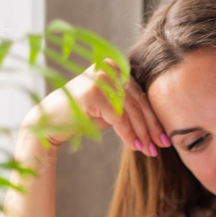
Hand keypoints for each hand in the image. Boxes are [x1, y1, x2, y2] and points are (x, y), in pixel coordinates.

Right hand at [21, 59, 166, 154]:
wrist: (50, 122)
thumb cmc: (83, 115)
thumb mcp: (111, 107)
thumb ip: (130, 107)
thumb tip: (159, 125)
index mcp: (114, 66)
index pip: (140, 93)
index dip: (154, 116)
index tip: (165, 136)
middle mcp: (108, 68)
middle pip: (138, 101)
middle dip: (152, 126)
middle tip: (162, 145)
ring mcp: (100, 79)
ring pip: (131, 111)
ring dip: (142, 133)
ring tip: (150, 150)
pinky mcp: (93, 93)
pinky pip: (118, 118)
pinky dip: (128, 134)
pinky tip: (135, 147)